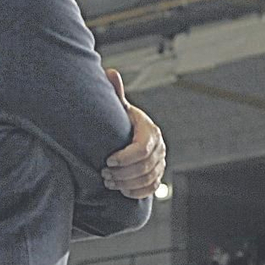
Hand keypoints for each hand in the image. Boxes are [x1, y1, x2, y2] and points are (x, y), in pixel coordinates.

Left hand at [102, 68, 165, 198]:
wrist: (131, 136)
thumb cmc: (122, 121)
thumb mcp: (120, 109)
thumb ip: (116, 94)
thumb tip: (110, 72)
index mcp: (150, 130)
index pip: (142, 148)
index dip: (125, 158)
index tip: (107, 161)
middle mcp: (159, 147)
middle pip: (145, 166)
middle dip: (122, 173)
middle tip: (103, 174)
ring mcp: (160, 162)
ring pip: (148, 179)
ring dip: (126, 184)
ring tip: (108, 181)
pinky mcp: (158, 175)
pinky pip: (151, 188)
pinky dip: (136, 192)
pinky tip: (121, 190)